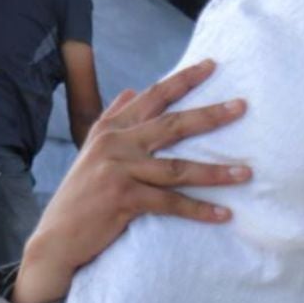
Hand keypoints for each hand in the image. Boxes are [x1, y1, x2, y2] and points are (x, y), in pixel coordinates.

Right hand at [13, 59, 250, 302]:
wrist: (57, 237)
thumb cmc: (81, 195)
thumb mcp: (92, 151)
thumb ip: (112, 119)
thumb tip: (130, 90)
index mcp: (111, 129)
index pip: (152, 97)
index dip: (183, 80)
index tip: (212, 65)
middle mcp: (115, 144)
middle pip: (172, 125)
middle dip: (210, 115)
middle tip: (242, 107)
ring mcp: (119, 171)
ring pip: (178, 168)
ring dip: (216, 172)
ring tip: (246, 173)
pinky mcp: (124, 199)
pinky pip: (170, 203)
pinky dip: (199, 210)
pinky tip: (224, 214)